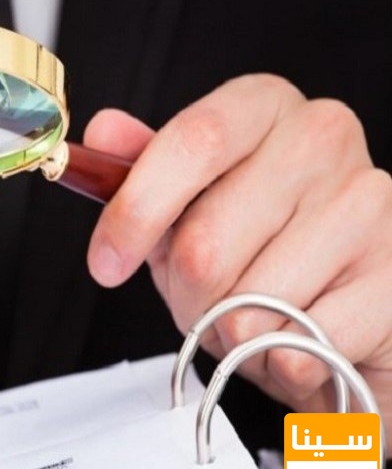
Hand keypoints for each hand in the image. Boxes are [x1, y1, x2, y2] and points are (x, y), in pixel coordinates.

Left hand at [83, 74, 391, 430]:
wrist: (350, 307)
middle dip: (187, 294)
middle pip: (206, 242)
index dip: (137, 211)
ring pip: (248, 302)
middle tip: (206, 299)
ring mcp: (370, 203)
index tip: (106, 263)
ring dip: (232, 332)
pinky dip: (279, 362)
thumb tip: (103, 131)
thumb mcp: (189, 203)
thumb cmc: (262, 246)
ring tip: (255, 315)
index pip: (192, 141)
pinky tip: (296, 337)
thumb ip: (143, 169)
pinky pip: (297, 344)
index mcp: (265, 107)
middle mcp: (323, 137)